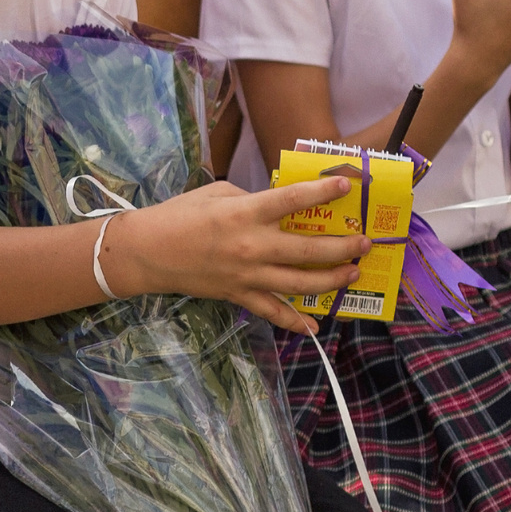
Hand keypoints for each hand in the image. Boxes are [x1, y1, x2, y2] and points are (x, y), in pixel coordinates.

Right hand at [105, 177, 370, 334]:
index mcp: (246, 213)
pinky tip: (313, 326)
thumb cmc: (179, 215)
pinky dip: (293, 322)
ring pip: (300, 283)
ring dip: (331, 280)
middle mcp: (252, 246)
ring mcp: (247, 275)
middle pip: (309, 249)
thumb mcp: (217, 193)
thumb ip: (253, 198)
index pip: (294, 200)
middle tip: (363, 242)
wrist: (147, 252)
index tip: (347, 185)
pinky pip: (271, 311)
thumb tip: (279, 206)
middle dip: (343, 247)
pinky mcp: (238, 295)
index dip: (324, 191)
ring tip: (351, 273)